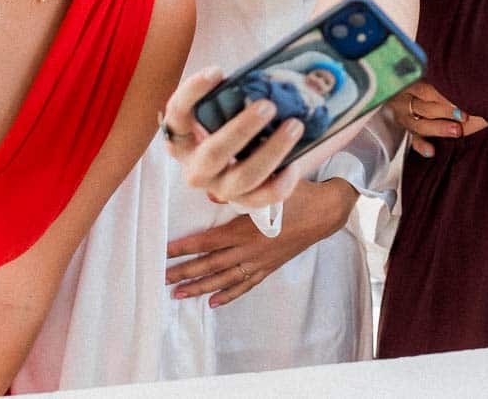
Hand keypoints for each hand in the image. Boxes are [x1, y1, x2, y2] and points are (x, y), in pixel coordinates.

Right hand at [162, 67, 304, 208]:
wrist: (242, 159)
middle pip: (213, 153)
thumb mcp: (224, 108)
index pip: (177, 114)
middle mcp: (195, 167)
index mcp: (182, 138)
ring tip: (295, 125)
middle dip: (242, 129)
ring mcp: (219, 187)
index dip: (193, 92)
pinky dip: (281, 182)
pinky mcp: (243, 201)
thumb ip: (234, 93)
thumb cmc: (230, 122)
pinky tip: (295, 163)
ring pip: (243, 177)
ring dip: (272, 151)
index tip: (217, 71)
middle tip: (268, 105)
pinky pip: (263, 198)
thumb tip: (266, 72)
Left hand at [165, 178, 359, 307]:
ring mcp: (260, 262)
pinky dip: (229, 294)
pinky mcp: (270, 267)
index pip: (206, 242)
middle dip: (185, 272)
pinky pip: (246, 285)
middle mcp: (249, 250)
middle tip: (162, 279)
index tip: (162, 253)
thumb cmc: (298, 195)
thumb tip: (211, 195)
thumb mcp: (269, 186)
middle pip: (210, 265)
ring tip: (179, 294)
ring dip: (201, 287)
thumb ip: (238, 191)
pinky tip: (214, 302)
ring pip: (225, 279)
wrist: (325, 212)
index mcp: (245, 230)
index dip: (183, 248)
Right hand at [386, 81, 487, 157]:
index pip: (426, 90)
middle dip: (446, 112)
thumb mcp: (427, 75)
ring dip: (439, 128)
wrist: (401, 91)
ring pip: (420, 126)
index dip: (443, 95)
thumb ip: (440, 79)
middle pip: (425, 108)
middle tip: (464, 116)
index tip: (462, 97)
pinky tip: (432, 151)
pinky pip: (414, 141)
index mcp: (410, 83)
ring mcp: (405, 118)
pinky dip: (422, 146)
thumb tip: (467, 76)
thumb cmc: (428, 81)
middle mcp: (405, 101)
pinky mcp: (409, 132)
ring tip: (457, 131)